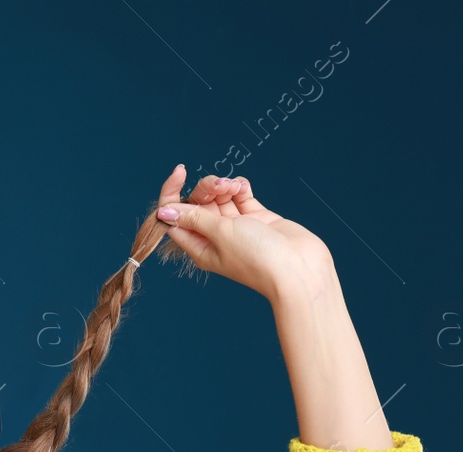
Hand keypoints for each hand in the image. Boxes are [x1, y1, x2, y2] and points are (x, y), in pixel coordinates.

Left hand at [151, 165, 333, 301]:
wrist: (298, 268)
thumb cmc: (257, 257)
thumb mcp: (220, 233)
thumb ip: (194, 218)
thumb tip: (163, 212)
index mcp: (199, 247)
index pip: (175, 218)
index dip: (173, 194)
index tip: (180, 172)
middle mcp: (216, 238)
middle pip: (198, 204)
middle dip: (205, 188)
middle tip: (220, 186)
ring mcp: (237, 228)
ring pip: (220, 198)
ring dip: (224, 185)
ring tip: (235, 186)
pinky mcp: (258, 219)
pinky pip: (241, 197)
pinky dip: (240, 188)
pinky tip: (243, 186)